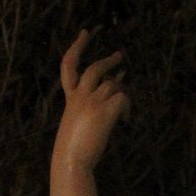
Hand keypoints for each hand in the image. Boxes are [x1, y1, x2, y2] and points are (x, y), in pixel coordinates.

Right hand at [54, 30, 130, 173]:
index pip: (69, 65)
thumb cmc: (73, 149)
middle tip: (120, 56)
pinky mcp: (104, 112)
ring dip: (122, 92)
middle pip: (94, 68)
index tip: (84, 33)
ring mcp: (92, 102)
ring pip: (112, 84)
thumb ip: (86, 109)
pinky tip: (124, 120)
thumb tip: (107, 100)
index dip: (77, 47)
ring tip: (124, 107)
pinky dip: (127, 107)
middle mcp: (80, 96)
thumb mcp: (76, 123)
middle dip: (108, 61)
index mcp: (70, 98)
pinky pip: (122, 98)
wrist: (71, 161)